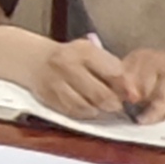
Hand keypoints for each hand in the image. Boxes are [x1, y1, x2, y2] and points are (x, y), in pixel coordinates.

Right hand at [0, 27, 128, 118]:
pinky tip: (86, 106)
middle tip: (117, 103)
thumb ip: (110, 68)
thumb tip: (131, 91)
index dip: (126, 87)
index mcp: (83, 50)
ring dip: (99, 110)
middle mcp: (67, 65)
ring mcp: (56, 82)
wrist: (33, 59)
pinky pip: (73, 112)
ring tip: (100, 104)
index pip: (114, 73)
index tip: (131, 94)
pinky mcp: (49, 97)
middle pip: (102, 95)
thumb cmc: (69, 57)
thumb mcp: (89, 52)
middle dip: (114, 103)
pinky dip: (84, 112)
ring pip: (88, 107)